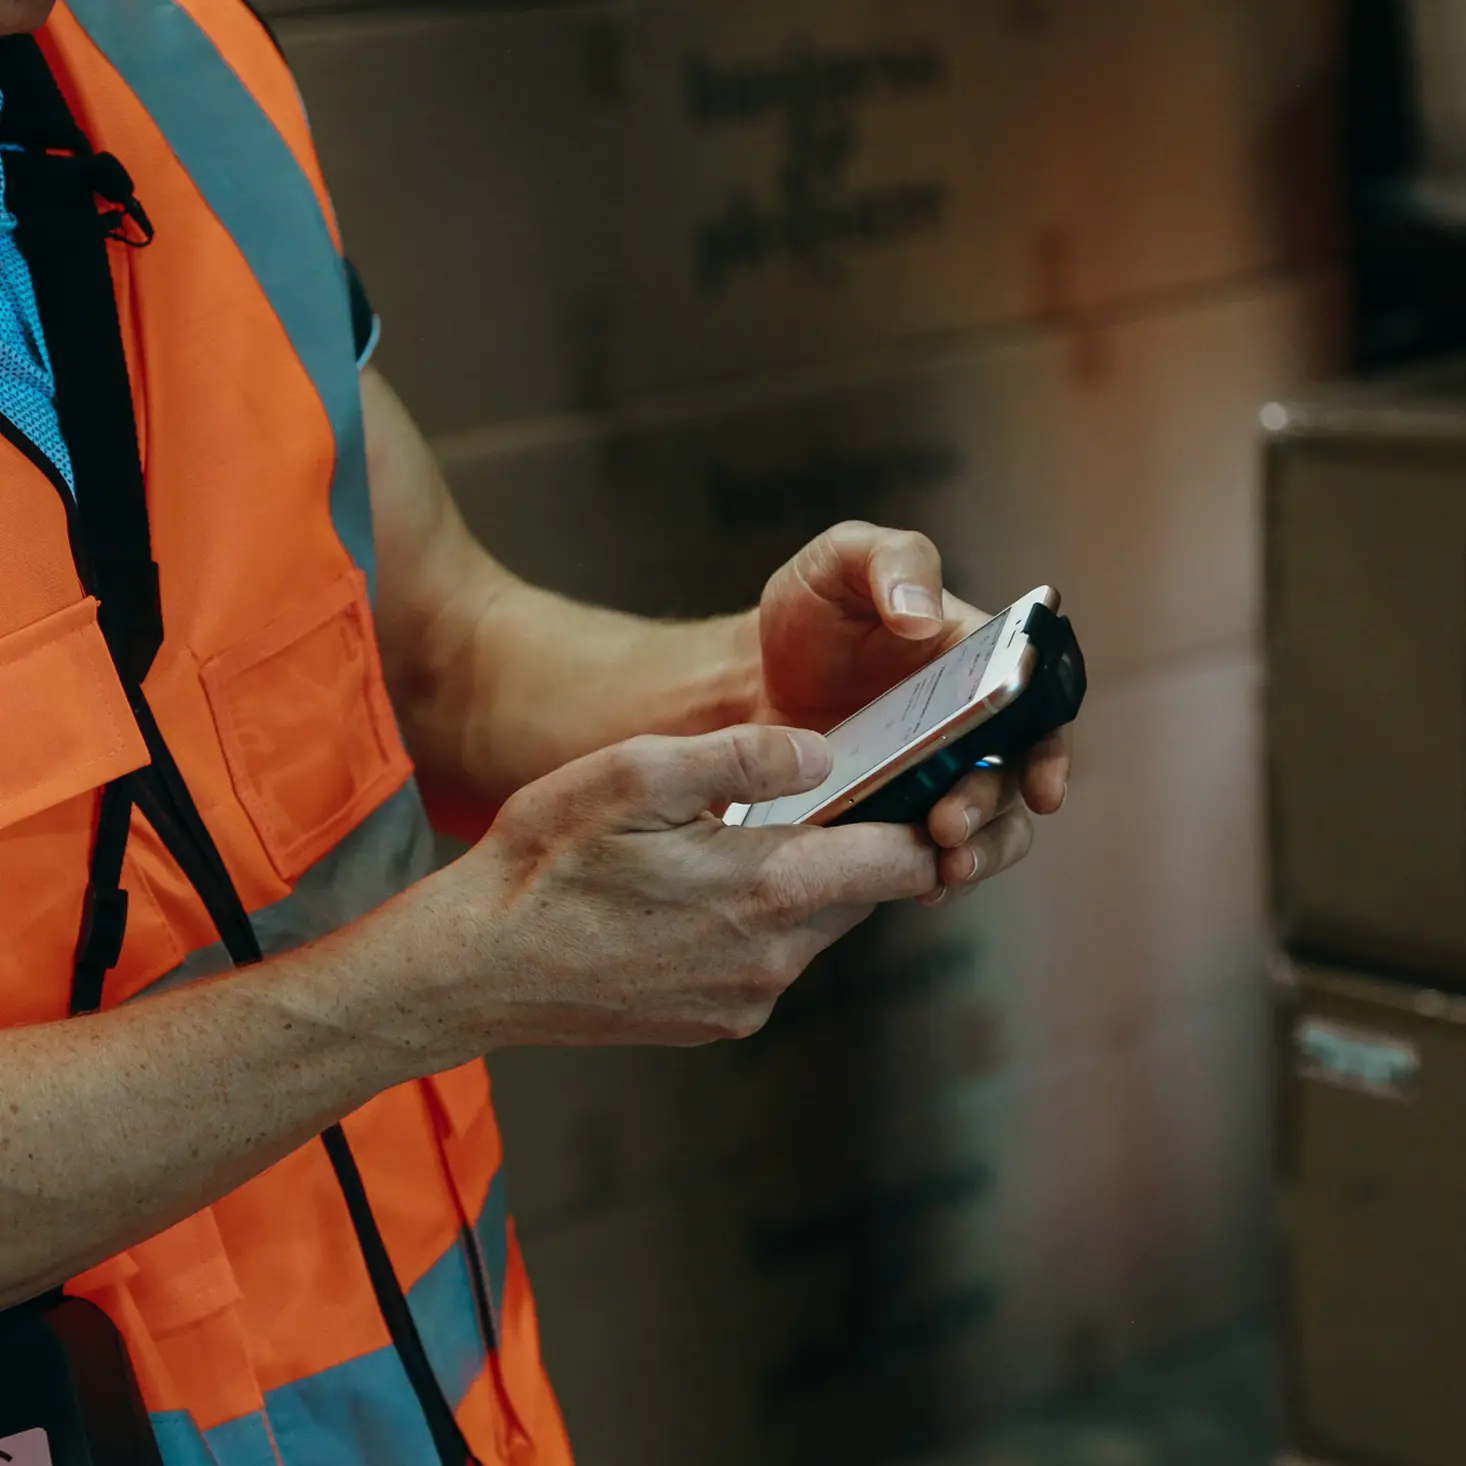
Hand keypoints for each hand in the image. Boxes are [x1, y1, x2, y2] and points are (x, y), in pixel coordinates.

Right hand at [416, 724, 940, 1054]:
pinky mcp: (717, 1023)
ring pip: (817, 926)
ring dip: (803, 882)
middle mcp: (773, 960)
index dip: (929, 822)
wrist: (474, 970)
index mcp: (767, 891)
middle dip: (858, 843)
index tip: (932, 788)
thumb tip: (823, 753)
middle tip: (823, 793)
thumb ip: (742, 757)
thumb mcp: (634, 775)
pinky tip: (698, 893)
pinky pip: (771, 961)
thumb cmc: (545, 862)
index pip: (903, 863)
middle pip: (864, 894)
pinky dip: (760, 921)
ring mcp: (746, 1001)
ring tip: (740, 839)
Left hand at [755, 521, 1071, 901]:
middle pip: (1012, 778)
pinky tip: (916, 887)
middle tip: (948, 826)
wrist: (746, 675)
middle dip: (991, 809)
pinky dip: (930, 875)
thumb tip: (921, 615)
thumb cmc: (809, 610)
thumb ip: (891, 563)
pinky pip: (928, 855)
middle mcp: (973, 725)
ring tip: (941, 868)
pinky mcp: (897, 817)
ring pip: (986, 828)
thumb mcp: (840, 561)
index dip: (1052, 748)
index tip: (1044, 785)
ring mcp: (937, 777)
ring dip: (977, 854)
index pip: (1042, 705)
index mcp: (979, 660)